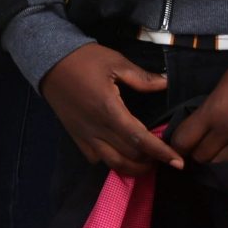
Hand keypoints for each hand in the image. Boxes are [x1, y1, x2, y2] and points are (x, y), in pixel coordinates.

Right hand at [41, 44, 178, 174]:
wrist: (50, 63)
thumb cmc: (84, 60)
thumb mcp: (116, 62)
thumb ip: (142, 77)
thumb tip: (166, 83)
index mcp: (109, 110)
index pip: (140, 139)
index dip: (161, 153)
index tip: (178, 162)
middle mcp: (97, 128)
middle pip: (129, 157)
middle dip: (151, 162)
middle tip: (166, 158)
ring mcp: (85, 136)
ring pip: (113, 164)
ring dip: (133, 168)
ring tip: (147, 163)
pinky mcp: (77, 138)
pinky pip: (97, 159)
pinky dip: (112, 162)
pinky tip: (121, 154)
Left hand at [168, 57, 227, 165]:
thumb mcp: (221, 87)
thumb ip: (208, 110)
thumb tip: (197, 127)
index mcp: (213, 110)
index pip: (183, 140)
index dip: (178, 146)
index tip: (181, 147)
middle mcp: (227, 128)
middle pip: (201, 156)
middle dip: (198, 153)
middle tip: (202, 149)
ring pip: (220, 166)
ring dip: (217, 161)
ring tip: (220, 154)